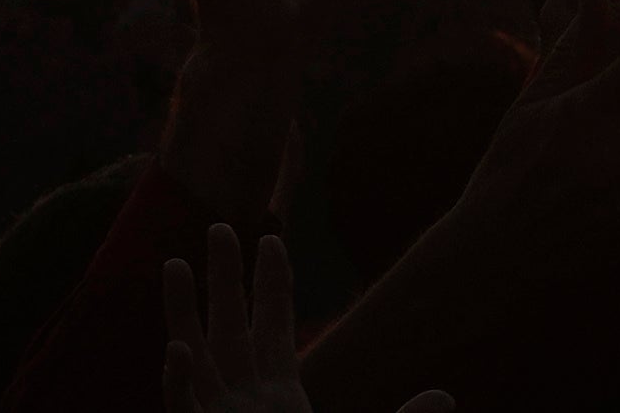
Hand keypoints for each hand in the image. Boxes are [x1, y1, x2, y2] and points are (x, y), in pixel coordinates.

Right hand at [166, 227, 450, 412]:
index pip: (275, 327)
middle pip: (231, 326)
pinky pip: (185, 410)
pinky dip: (179, 382)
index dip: (272, 284)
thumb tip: (446, 397)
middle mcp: (244, 402)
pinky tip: (177, 350)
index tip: (271, 238)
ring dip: (183, 311)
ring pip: (195, 357)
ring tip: (173, 262)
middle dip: (224, 277)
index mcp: (281, 398)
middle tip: (219, 224)